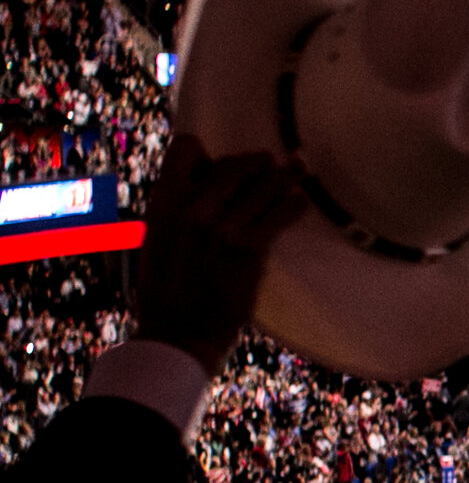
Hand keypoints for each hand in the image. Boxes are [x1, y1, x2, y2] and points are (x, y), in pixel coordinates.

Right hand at [133, 134, 304, 373]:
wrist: (178, 333)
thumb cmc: (164, 290)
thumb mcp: (153, 240)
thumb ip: (174, 211)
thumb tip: (199, 188)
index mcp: (162, 203)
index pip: (185, 148)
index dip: (206, 153)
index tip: (217, 164)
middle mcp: (190, 209)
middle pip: (234, 164)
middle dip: (256, 164)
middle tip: (270, 165)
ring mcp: (220, 228)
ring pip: (263, 185)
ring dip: (283, 178)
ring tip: (293, 176)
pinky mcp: (248, 249)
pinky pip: (280, 214)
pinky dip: (294, 205)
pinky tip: (300, 203)